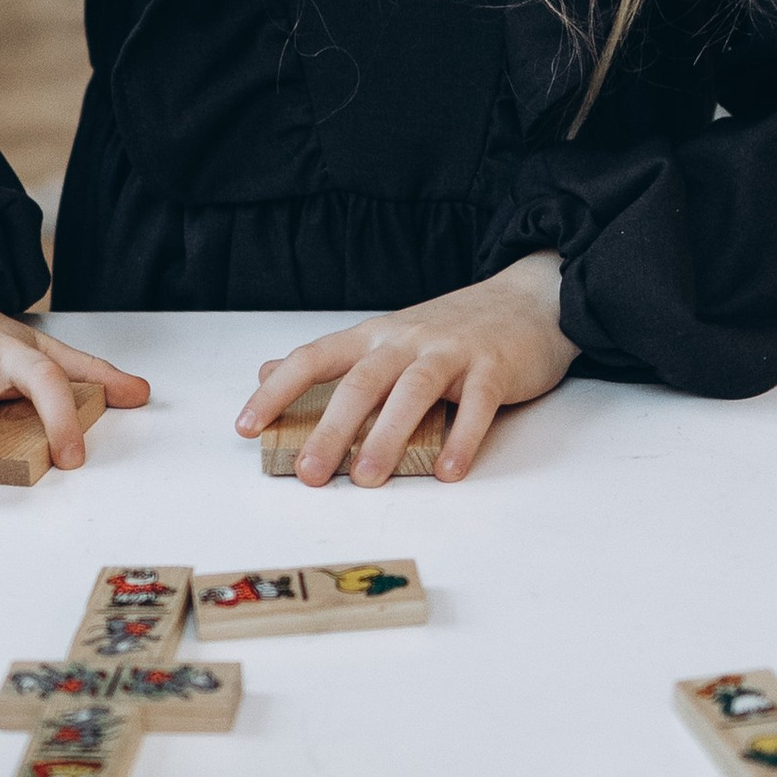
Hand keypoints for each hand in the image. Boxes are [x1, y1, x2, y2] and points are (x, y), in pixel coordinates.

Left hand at [234, 253, 572, 486]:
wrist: (530, 298)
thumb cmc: (452, 330)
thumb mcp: (386, 337)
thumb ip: (332, 360)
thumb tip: (268, 371)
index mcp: (374, 337)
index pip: (313, 359)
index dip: (277, 392)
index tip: (246, 427)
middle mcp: (406, 341)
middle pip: (361, 382)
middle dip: (331, 429)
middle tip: (309, 473)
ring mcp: (451, 352)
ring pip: (413, 392)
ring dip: (388, 436)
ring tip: (368, 478)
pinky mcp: (494, 368)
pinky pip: (476, 405)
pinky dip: (462, 438)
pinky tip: (449, 471)